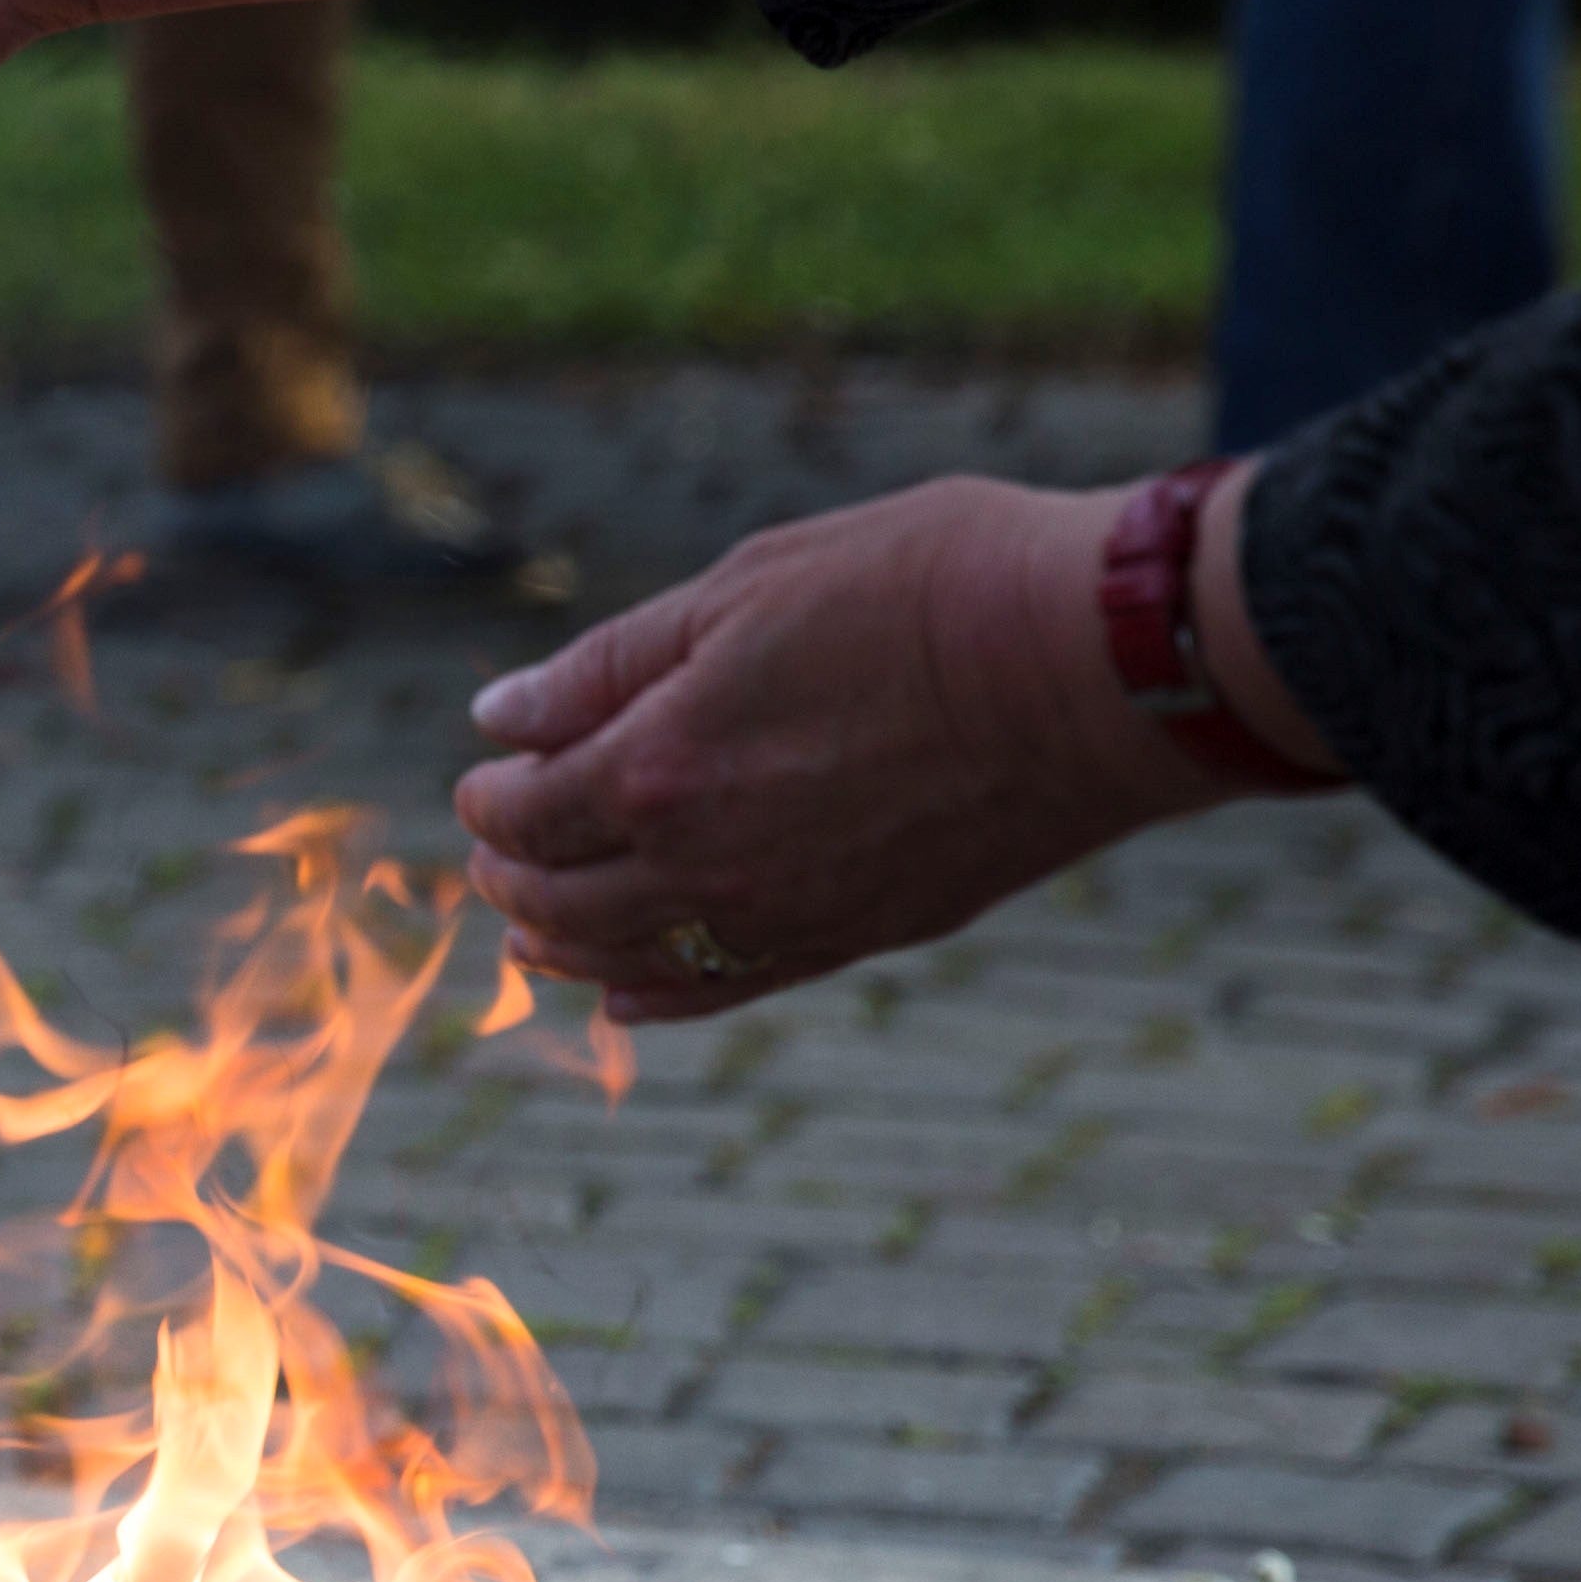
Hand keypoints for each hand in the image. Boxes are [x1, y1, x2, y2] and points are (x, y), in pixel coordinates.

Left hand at [454, 477, 1301, 1021]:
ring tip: (533, 930)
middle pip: (559, 897)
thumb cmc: (930, 589)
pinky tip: (626, 994)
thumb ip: (610, 665)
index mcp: (657, 767)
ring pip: (627, 960)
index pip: (523, 812)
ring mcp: (778, 914)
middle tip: (496, 851)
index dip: (489, 798)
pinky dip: (657, 996)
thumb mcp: (748, 585)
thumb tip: (499, 718)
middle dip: (512, 873)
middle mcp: (701, 863)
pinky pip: (722, 991)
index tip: (488, 775)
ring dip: (564, 944)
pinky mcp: (851, 938)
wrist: (1093, 667)